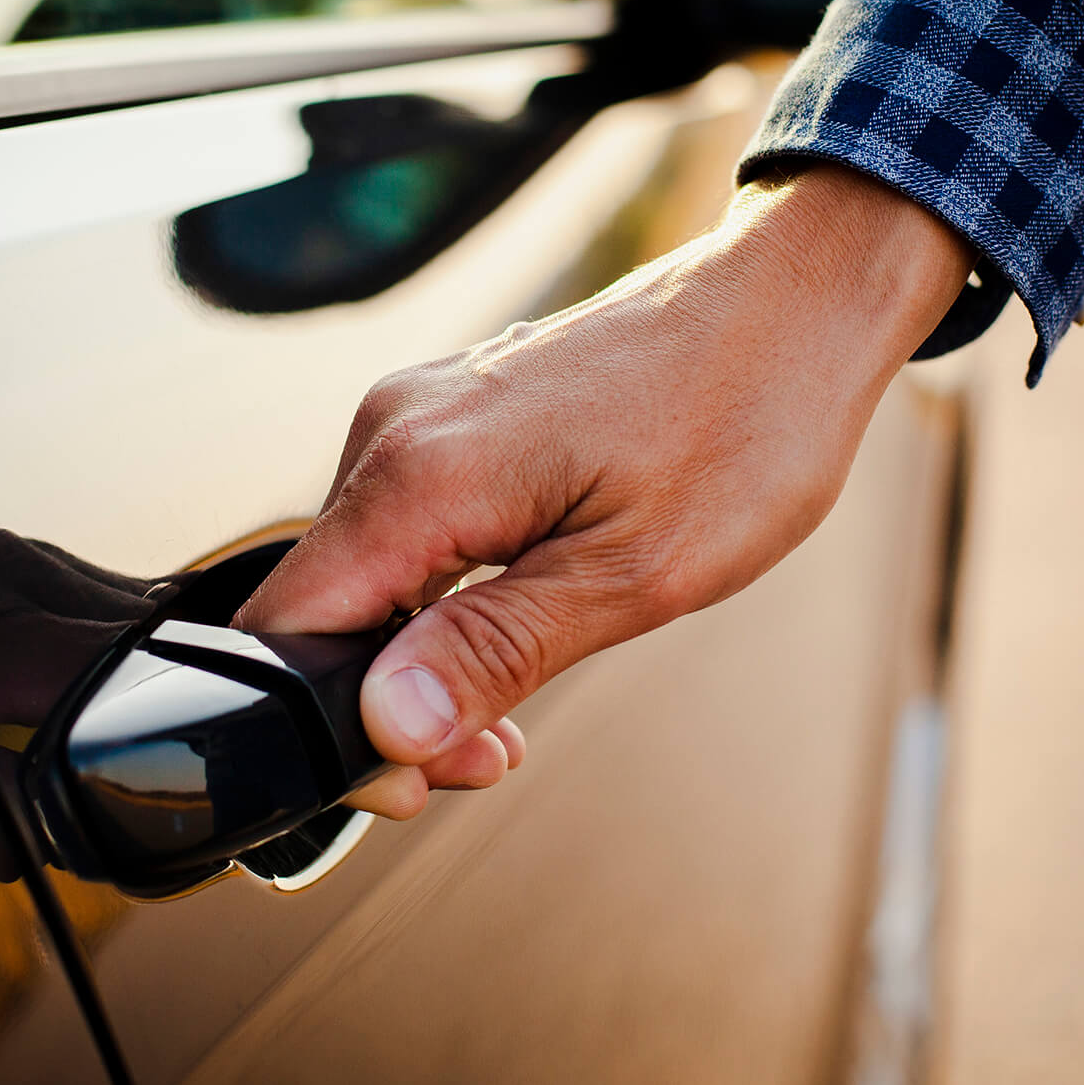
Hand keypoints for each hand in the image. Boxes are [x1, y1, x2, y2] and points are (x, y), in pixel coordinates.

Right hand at [237, 163, 974, 818]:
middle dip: (384, 707)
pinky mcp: (453, 416)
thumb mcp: (632, 574)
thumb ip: (494, 651)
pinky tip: (514, 635)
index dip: (322, 729)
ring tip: (509, 721)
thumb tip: (383, 726)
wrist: (795, 302)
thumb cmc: (741, 425)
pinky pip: (406, 530)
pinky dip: (439, 603)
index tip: (415, 782)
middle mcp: (395, 430)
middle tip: (489, 759)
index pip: (287, 629)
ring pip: (363, 575)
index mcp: (421, 469)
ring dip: (418, 661)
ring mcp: (420, 414)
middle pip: (319, 608)